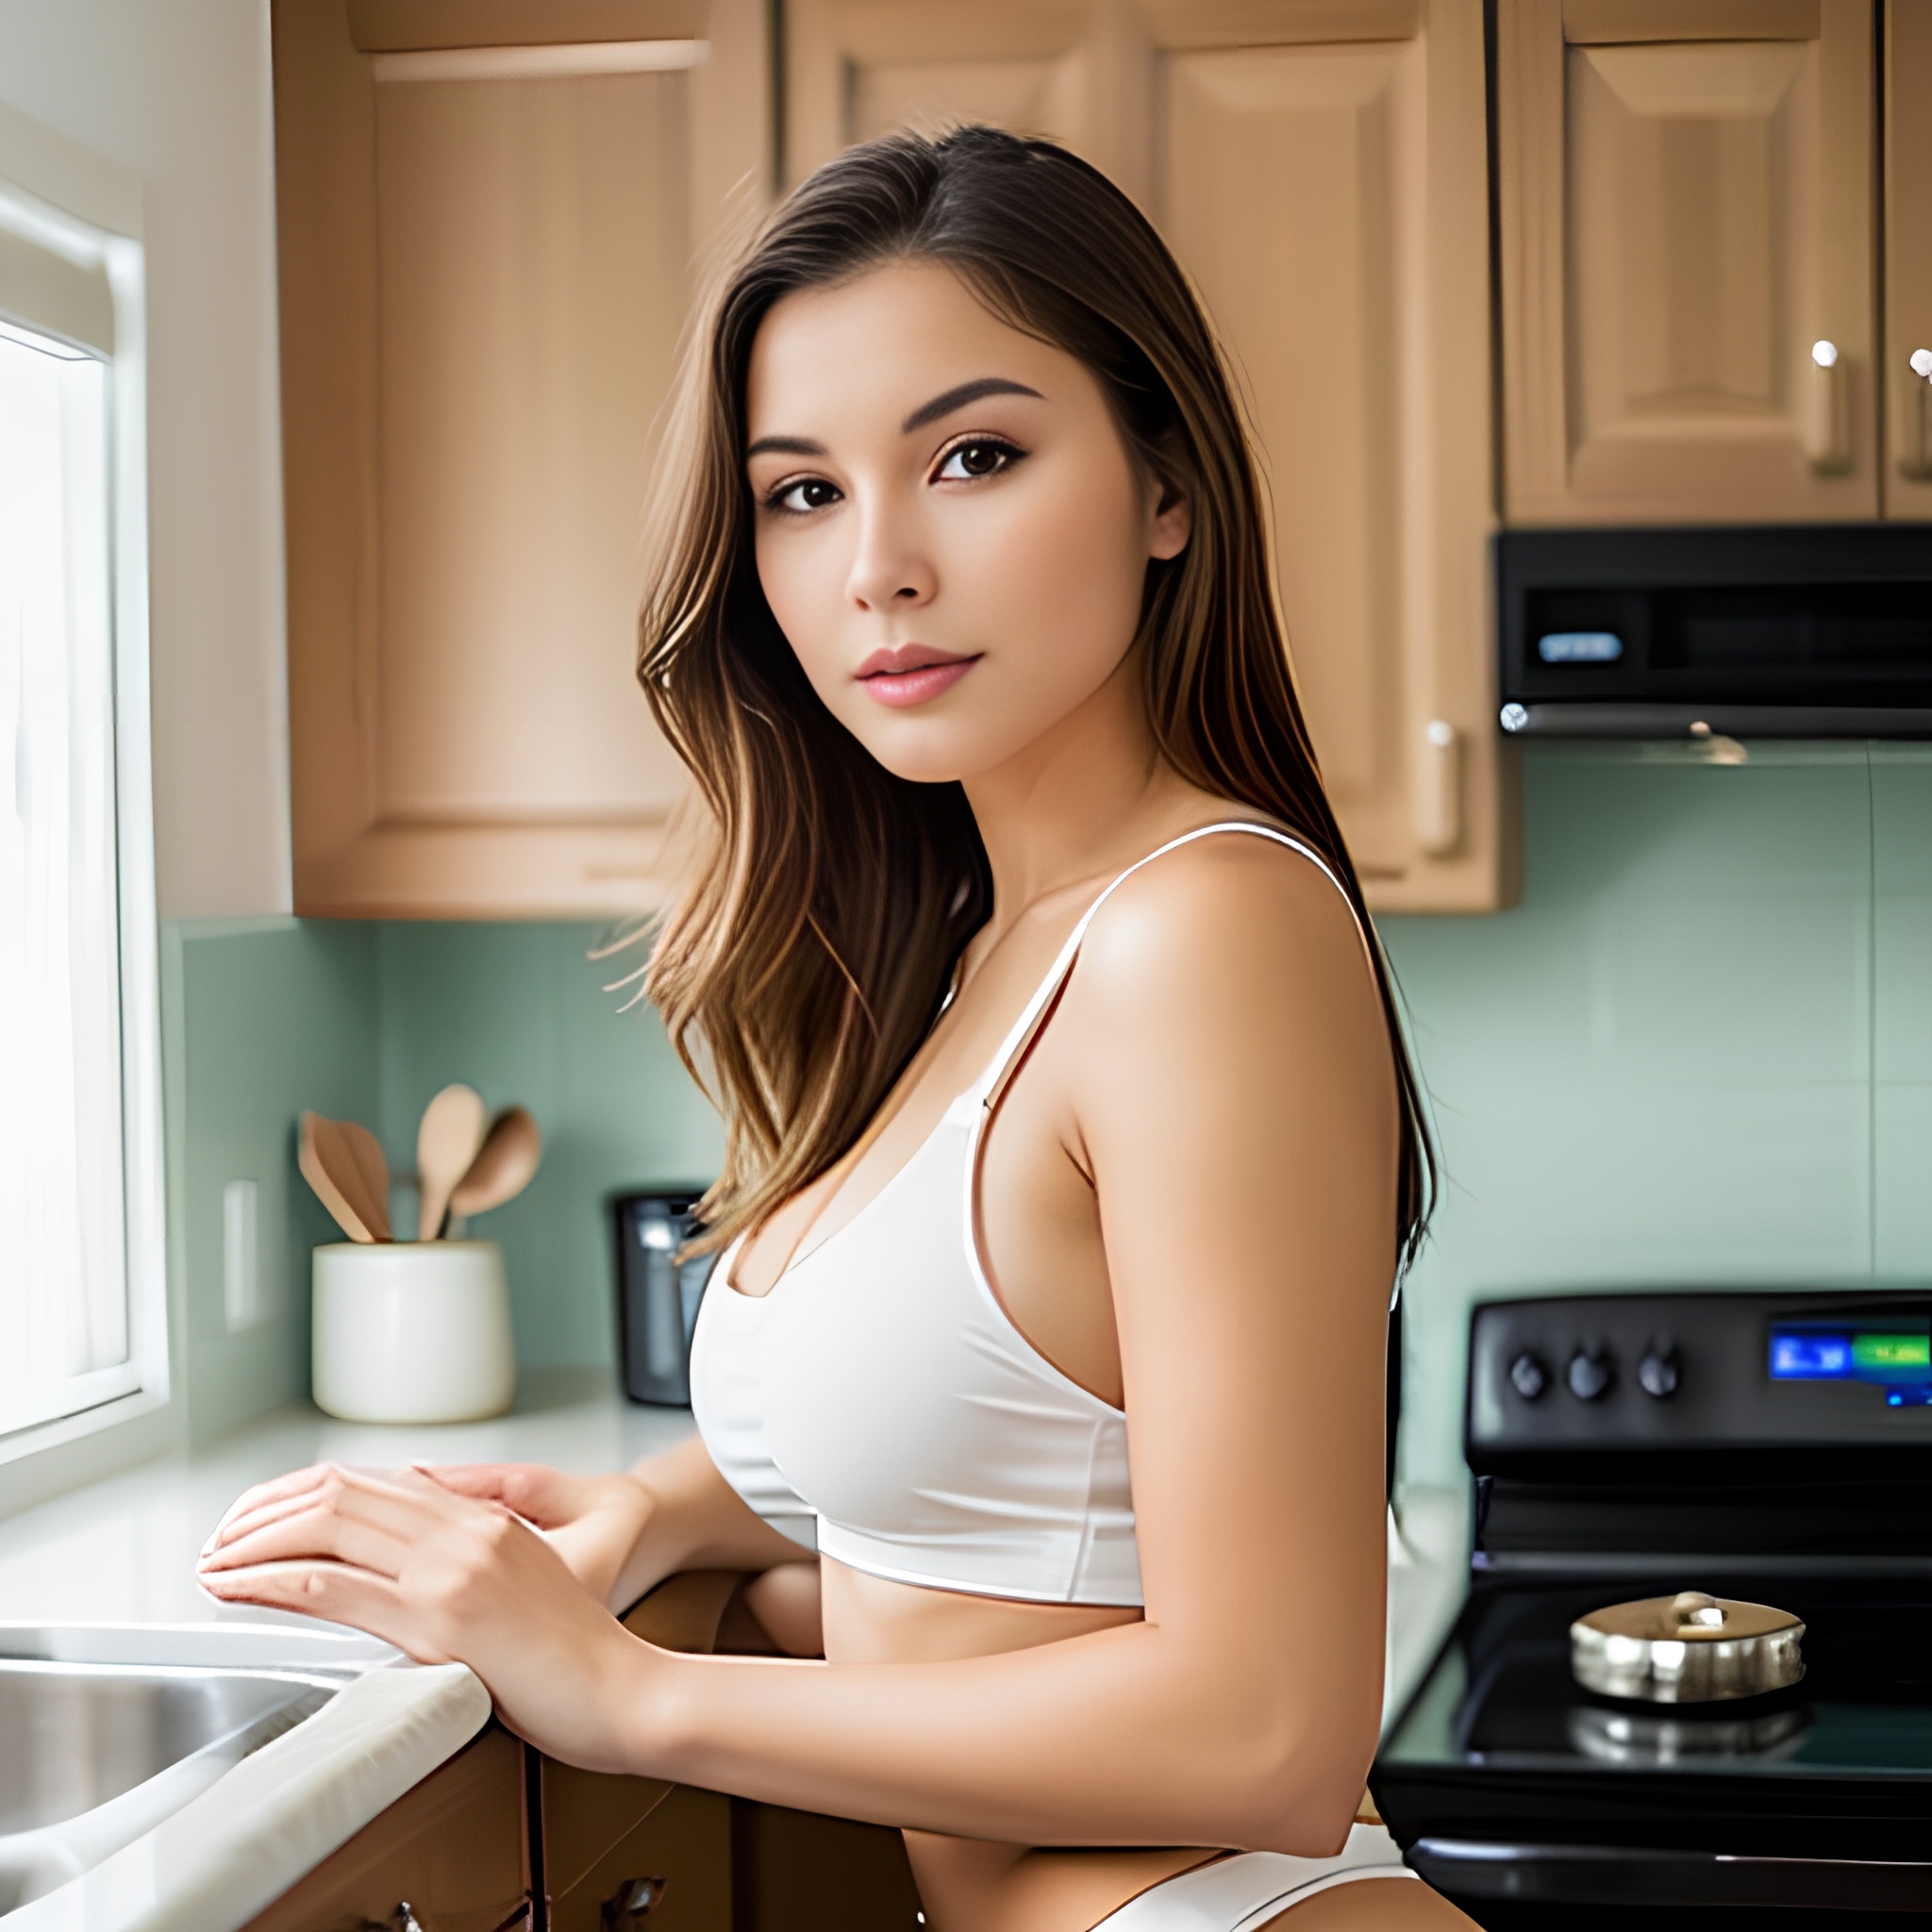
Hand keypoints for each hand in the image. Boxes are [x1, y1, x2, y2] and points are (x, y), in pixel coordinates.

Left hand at [196, 1463, 657, 1770]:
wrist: (623, 1689)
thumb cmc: (579, 1655)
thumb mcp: (526, 1581)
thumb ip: (471, 1559)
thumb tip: (406, 1565)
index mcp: (486, 1520)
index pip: (376, 1481)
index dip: (308, 1491)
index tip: (268, 1513)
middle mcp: (466, 1530)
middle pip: (343, 1491)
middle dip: (268, 1508)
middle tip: (225, 1534)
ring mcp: (452, 1569)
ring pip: (329, 1525)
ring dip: (255, 1539)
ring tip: (217, 1559)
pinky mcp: (439, 1618)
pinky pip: (334, 1585)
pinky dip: (271, 1580)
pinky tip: (239, 1586)